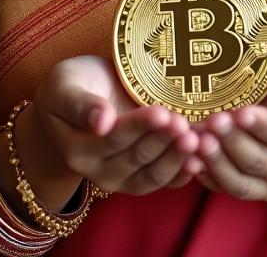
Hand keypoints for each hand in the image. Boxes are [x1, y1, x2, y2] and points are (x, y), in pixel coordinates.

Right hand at [20, 55, 200, 203]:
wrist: (75, 103)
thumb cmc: (70, 87)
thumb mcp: (65, 85)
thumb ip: (80, 103)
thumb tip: (101, 121)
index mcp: (79, 149)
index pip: (115, 138)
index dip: (140, 127)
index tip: (161, 112)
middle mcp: (100, 171)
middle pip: (138, 157)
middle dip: (164, 141)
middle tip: (186, 125)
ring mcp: (123, 178)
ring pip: (154, 174)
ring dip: (177, 159)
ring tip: (198, 141)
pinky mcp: (141, 178)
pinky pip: (164, 182)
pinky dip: (183, 173)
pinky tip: (201, 160)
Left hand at [190, 50, 266, 201]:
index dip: (262, 127)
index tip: (240, 111)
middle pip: (260, 162)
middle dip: (233, 141)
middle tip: (212, 121)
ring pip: (242, 183)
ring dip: (217, 163)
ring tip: (197, 140)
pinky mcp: (249, 185)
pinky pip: (226, 188)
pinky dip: (207, 176)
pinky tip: (191, 159)